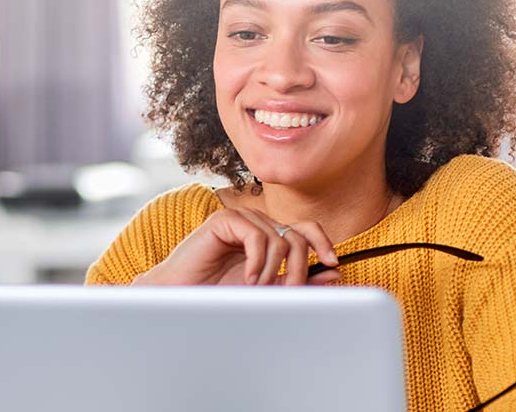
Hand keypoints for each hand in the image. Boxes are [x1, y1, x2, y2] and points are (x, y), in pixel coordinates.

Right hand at [131, 206, 342, 285]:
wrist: (181, 296)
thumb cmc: (218, 294)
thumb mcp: (267, 290)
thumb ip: (298, 280)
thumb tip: (335, 271)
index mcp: (268, 237)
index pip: (305, 228)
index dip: (322, 242)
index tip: (332, 263)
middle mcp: (257, 225)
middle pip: (297, 235)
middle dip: (299, 268)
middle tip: (287, 291)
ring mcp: (240, 220)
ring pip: (280, 238)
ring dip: (274, 270)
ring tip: (257, 288)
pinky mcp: (224, 220)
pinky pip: (257, 236)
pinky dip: (258, 262)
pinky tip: (247, 278)